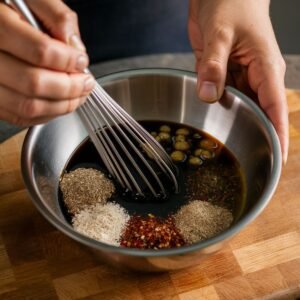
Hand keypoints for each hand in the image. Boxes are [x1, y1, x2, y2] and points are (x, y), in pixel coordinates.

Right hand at [0, 0, 94, 126]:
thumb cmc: (9, 6)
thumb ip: (56, 16)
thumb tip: (75, 47)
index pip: (40, 51)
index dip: (68, 61)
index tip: (82, 61)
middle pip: (34, 83)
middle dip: (70, 87)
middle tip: (85, 83)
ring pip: (28, 105)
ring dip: (62, 105)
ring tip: (78, 95)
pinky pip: (20, 116)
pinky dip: (47, 114)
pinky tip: (60, 103)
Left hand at [189, 0, 288, 162]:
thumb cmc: (230, 2)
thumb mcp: (220, 32)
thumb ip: (213, 66)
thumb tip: (209, 97)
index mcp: (265, 68)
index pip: (276, 109)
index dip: (278, 136)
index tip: (277, 160)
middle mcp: (257, 77)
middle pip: (259, 114)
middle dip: (253, 135)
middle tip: (245, 161)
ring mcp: (240, 78)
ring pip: (239, 107)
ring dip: (231, 123)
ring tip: (223, 145)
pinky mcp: (225, 76)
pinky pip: (222, 97)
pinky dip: (216, 108)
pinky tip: (208, 119)